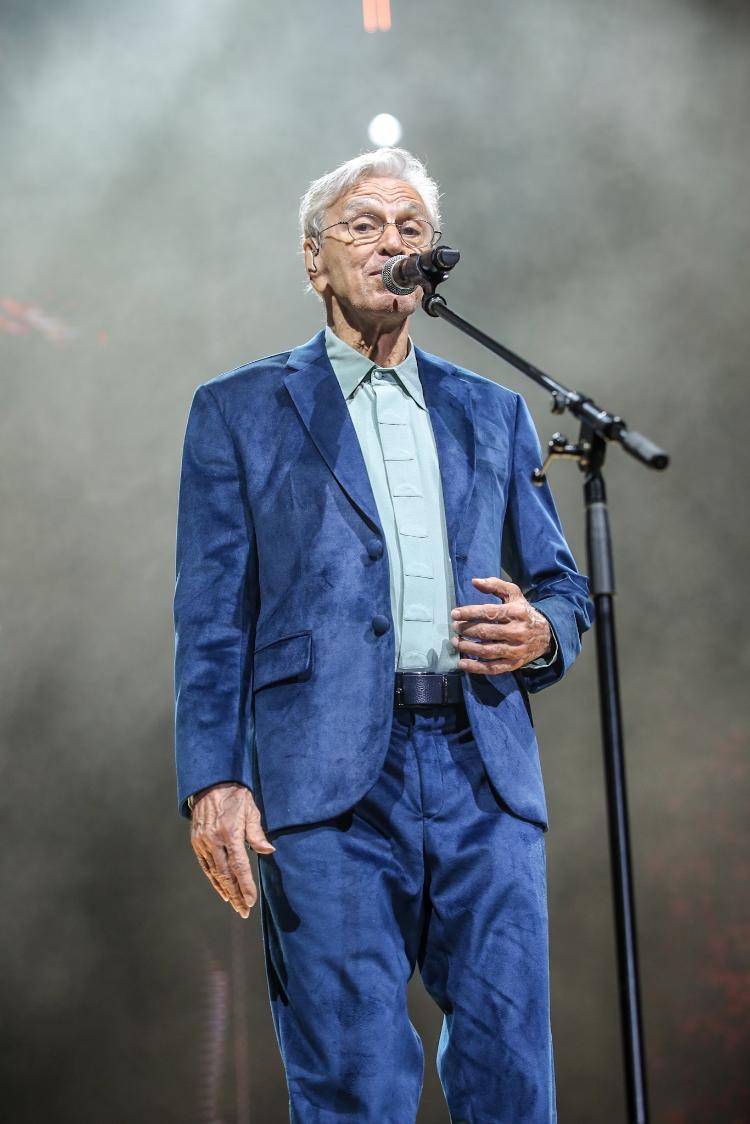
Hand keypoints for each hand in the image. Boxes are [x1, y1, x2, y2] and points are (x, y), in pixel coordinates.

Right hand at [190, 782, 274, 918]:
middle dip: (236, 895)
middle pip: (226, 875)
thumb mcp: (250, 809)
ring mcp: (203, 843)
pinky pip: (206, 866)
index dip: (246, 886)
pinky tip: (222, 890)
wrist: (210, 783)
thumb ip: (257, 833)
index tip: (251, 901)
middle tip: (244, 911)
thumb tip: (268, 851)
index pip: (239, 866)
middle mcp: (214, 841)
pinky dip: (214, 880)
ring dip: (225, 891)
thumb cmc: (235, 795)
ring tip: (235, 905)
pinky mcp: (196, 842)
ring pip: (215, 873)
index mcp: (230, 833)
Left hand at [450, 576, 551, 674]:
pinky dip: (476, 667)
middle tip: (455, 627)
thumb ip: (495, 585)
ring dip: (467, 647)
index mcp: (517, 613)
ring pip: (487, 651)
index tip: (454, 614)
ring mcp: (516, 650)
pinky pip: (493, 668)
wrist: (547, 635)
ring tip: (456, 642)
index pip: (489, 612)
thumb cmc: (524, 612)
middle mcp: (517, 632)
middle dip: (466, 630)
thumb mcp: (514, 595)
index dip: (469, 613)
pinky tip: (463, 663)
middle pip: (486, 632)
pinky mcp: (514, 663)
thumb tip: (474, 581)